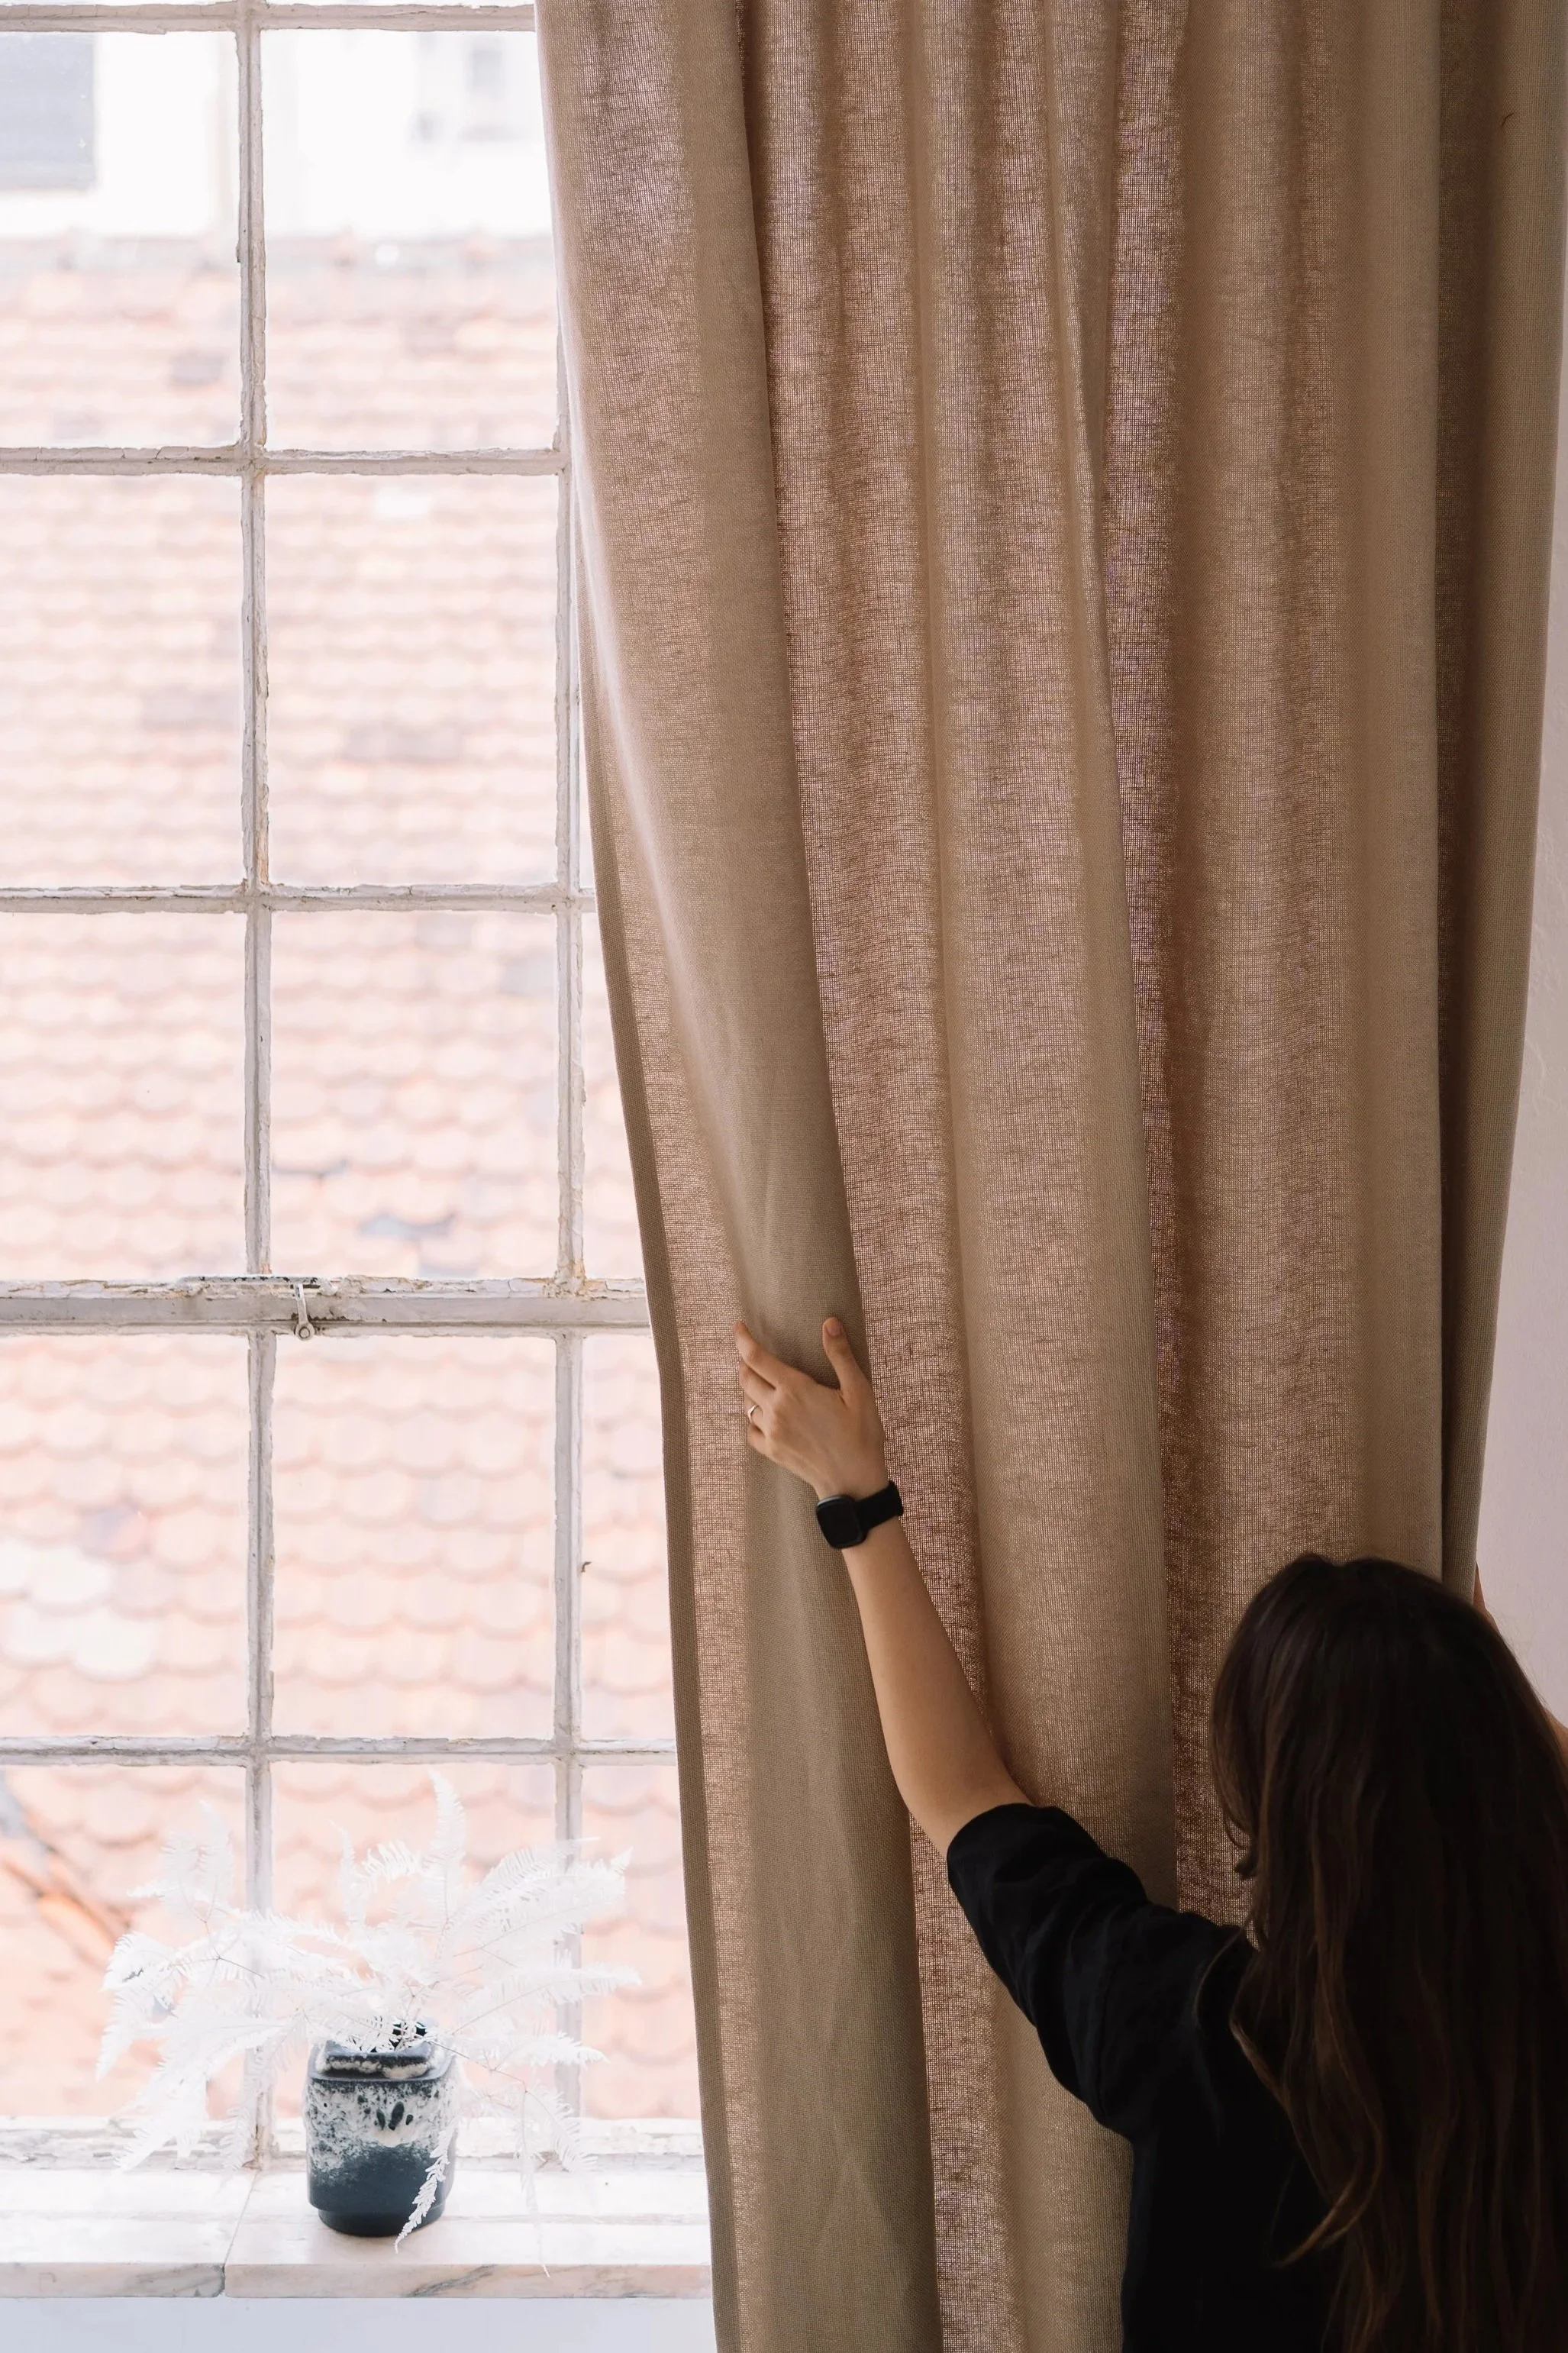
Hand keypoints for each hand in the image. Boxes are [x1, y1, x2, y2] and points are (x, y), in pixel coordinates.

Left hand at [734, 1318, 888, 1501]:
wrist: (854, 1482)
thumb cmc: (861, 1434)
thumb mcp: (858, 1391)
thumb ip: (840, 1355)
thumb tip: (829, 1323)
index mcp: (795, 1390)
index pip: (756, 1358)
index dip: (743, 1339)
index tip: (739, 1326)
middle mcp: (776, 1409)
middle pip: (745, 1378)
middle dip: (745, 1363)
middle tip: (754, 1356)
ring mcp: (771, 1432)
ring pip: (746, 1403)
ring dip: (751, 1390)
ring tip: (764, 1384)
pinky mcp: (772, 1451)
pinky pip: (750, 1430)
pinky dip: (753, 1419)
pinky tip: (766, 1416)